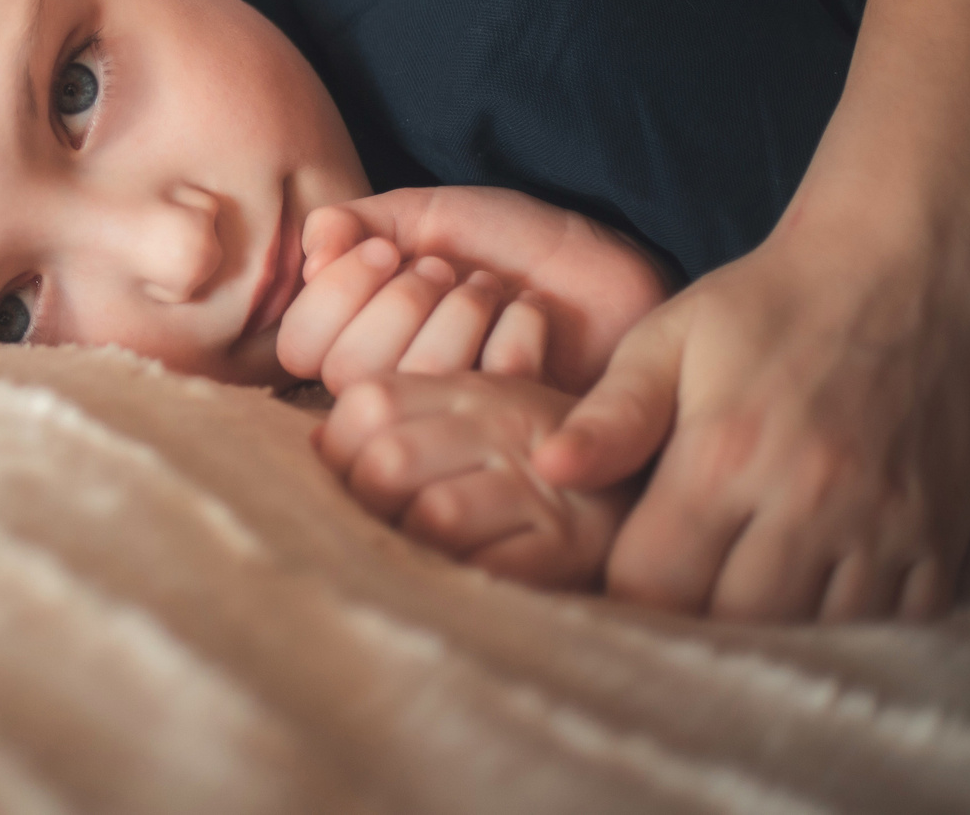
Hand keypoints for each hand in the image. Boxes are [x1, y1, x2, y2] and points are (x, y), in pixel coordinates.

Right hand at [300, 188, 664, 392]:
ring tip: (488, 287)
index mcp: (356, 340)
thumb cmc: (506, 241)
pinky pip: (484, 390)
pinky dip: (513, 330)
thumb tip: (312, 249)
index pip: (299, 345)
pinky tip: (531, 311)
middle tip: (447, 270)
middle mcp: (391, 390)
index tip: (387, 251)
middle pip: (348, 370)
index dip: (337, 296)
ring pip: (414, 384)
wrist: (600, 262)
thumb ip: (355, 223)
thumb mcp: (424, 215)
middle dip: (401, 302)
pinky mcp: (507, 432)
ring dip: (456, 315)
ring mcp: (448, 418)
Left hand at [322, 371, 631, 589]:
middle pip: (387, 461)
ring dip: (407, 545)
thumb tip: (315, 446)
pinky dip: (457, 579)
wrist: (654, 487)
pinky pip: (488, 570)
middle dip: (363, 503)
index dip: (336, 448)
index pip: (367, 402)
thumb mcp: (475, 415)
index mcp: (469, 389)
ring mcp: (539, 486)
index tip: (343, 479)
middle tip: (372, 526)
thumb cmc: (536, 457)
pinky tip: (455, 579)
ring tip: (412, 553)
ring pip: (433, 515)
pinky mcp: (569, 547)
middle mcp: (503, 426)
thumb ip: (397, 419)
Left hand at [533, 192, 969, 620]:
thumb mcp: (671, 338)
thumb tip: (548, 470)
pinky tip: (816, 576)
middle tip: (680, 577)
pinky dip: (849, 618)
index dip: (626, 588)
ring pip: (812, 632)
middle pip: (731, 623)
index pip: (655, 583)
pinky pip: (891, 623)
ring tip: (744, 575)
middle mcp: (812, 502)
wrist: (902, 268)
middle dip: (693, 615)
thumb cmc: (770, 305)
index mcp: (727, 455)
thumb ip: (612, 413)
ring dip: (771, 622)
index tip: (621, 566)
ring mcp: (886, 526)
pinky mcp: (941, 536)